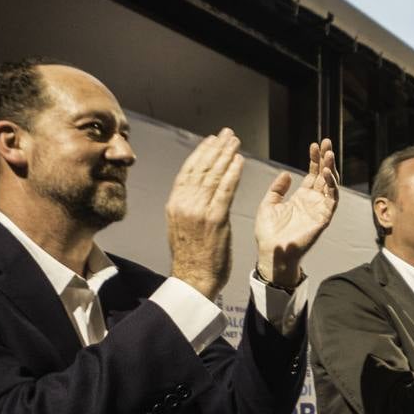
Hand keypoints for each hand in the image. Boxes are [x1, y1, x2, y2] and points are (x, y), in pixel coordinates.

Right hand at [167, 129, 244, 299]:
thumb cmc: (191, 257)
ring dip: (226, 155)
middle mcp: (184, 203)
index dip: (200, 153)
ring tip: (235, 142)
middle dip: (215, 148)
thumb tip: (194, 191)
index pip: (188, 171)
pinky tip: (239, 161)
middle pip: (201, 168)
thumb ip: (186, 207)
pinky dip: (232, 173)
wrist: (193, 279)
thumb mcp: (180, 227)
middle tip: (227, 134)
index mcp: (174, 204)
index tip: (210, 140)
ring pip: (213, 175)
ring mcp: (199, 210)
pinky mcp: (215, 218)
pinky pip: (225, 190)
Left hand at [254, 139, 339, 286]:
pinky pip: (331, 200)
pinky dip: (332, 186)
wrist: (271, 252)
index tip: (314, 145)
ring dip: (331, 169)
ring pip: (331, 185)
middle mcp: (313, 202)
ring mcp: (319, 210)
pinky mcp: (323, 218)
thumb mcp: (268, 204)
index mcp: (301, 198)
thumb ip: (277, 189)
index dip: (314, 160)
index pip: (312, 174)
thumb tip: (286, 174)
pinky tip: (326, 173)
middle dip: (326, 159)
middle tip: (327, 142)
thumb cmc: (268, 233)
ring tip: (329, 154)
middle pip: (324, 176)